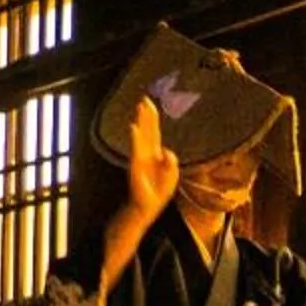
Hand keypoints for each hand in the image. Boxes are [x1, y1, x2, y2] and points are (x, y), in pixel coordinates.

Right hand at [124, 97, 179, 223]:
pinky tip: (133, 127)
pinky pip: (136, 148)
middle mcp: (147, 152)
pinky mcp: (136, 164)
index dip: (152, 118)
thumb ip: (171, 163)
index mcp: (156, 153)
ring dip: (141, 120)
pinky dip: (135, 137)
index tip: (149, 104)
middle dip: (146, 114)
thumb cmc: (158, 193)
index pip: (154, 132)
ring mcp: (141, 157)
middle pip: (147, 129)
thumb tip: (167, 151)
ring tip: (139, 107)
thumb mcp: (171, 177)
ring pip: (142, 135)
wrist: (146, 207)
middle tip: (144, 98)